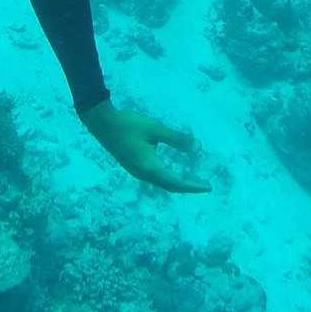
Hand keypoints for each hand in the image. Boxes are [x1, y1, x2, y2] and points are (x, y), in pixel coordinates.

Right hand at [79, 100, 209, 193]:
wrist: (102, 124)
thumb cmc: (129, 125)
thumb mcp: (155, 129)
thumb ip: (176, 139)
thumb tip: (197, 147)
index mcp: (150, 167)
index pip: (177, 181)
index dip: (193, 185)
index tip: (208, 187)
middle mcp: (143, 174)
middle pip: (170, 186)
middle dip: (188, 187)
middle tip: (204, 185)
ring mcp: (137, 172)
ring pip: (161, 183)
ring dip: (177, 183)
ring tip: (191, 180)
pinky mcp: (133, 167)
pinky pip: (155, 178)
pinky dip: (168, 178)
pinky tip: (172, 171)